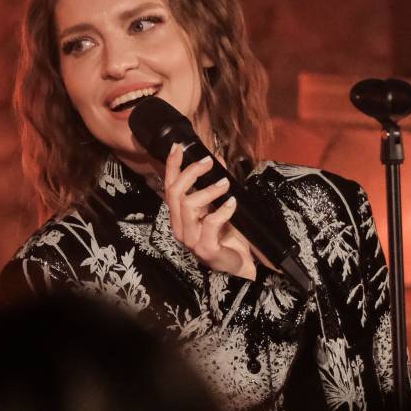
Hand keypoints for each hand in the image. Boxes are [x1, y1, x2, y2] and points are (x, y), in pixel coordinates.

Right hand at [163, 144, 256, 279]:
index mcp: (179, 216)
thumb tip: (217, 159)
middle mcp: (180, 227)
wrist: (240, 263)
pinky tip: (232, 203)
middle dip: (191, 173)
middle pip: (175, 193)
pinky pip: (210, 223)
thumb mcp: (217, 206)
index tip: (178, 147)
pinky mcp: (205, 249)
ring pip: (189, 205)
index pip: (169, 187)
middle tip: (209, 163)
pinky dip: (223, 210)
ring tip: (225, 184)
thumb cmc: (227, 235)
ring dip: (208, 191)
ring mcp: (191, 239)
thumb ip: (213, 186)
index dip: (172, 166)